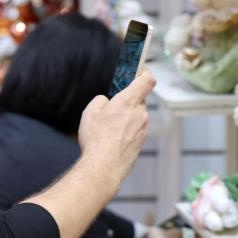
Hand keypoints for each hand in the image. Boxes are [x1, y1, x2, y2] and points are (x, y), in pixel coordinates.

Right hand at [77, 69, 154, 184]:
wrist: (104, 166)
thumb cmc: (96, 138)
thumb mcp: (90, 112)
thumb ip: (101, 101)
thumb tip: (107, 102)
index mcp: (129, 101)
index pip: (147, 80)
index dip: (145, 72)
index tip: (140, 71)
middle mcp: (140, 113)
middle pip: (139, 100)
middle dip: (127, 101)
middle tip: (112, 107)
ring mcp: (143, 129)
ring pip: (136, 116)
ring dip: (126, 118)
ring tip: (108, 128)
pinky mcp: (141, 142)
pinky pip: (135, 130)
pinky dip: (126, 131)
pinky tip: (112, 140)